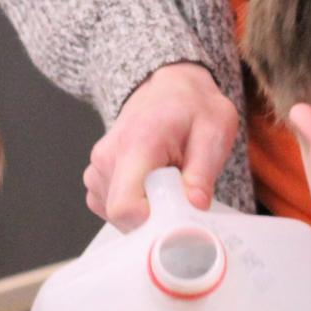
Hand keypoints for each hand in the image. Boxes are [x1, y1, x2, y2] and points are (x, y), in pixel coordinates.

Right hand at [85, 62, 239, 227]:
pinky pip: (111, 209)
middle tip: (182, 193)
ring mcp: (98, 168)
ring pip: (117, 216)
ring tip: (168, 181)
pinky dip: (136, 206)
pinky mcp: (96, 178)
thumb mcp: (214, 129)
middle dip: (156, 217)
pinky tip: (153, 185)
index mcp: (137, 144)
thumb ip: (203, 170)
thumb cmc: (192, 106)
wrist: (169, 88)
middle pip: (123, 216)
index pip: (125, 205)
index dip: (152, 222)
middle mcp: (108, 157)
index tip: (179, 215)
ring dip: (147, 210)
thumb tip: (195, 206)